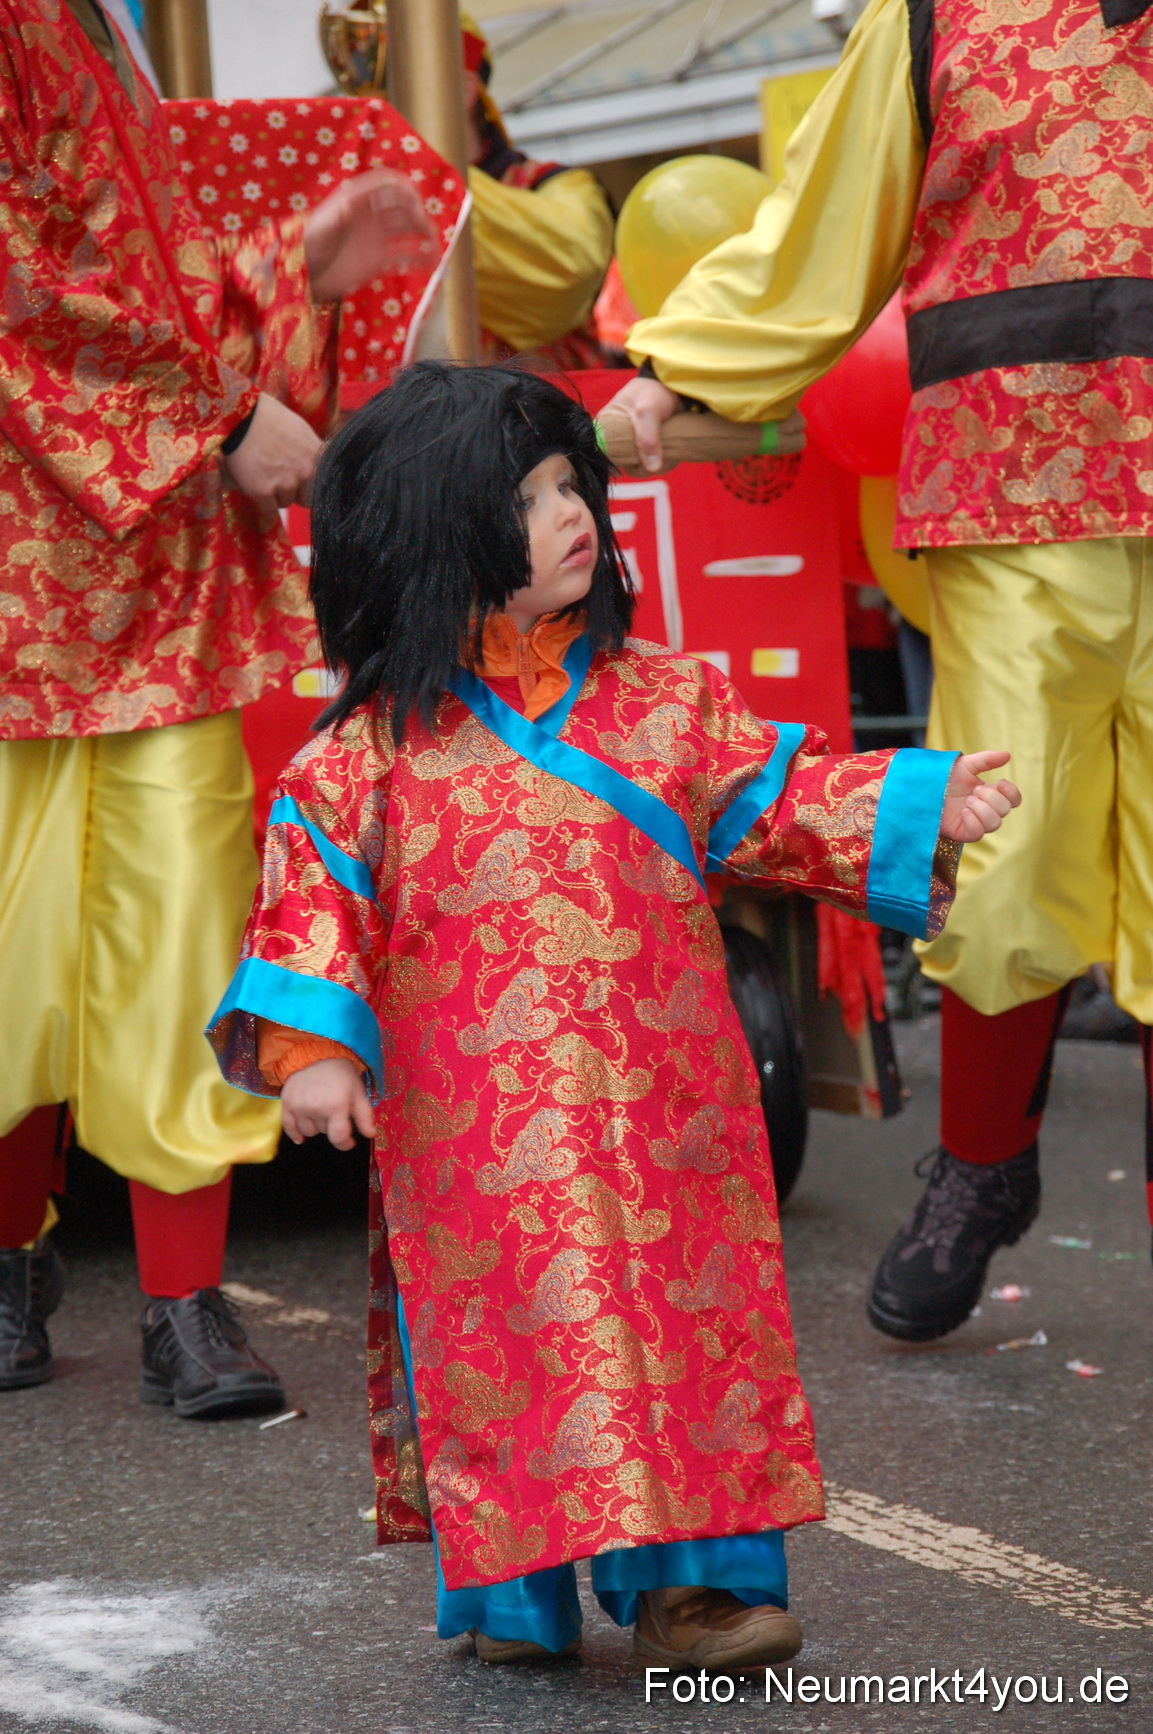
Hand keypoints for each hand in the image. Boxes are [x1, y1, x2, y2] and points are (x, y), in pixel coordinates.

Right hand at [220, 392, 321, 510]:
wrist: (241, 416)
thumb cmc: (270, 417)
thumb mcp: (302, 431)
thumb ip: (312, 453)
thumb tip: (316, 468)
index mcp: (318, 458)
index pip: (323, 486)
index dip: (310, 486)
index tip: (302, 483)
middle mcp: (306, 473)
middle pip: (306, 500)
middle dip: (295, 493)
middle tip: (280, 480)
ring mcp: (286, 483)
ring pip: (285, 503)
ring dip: (275, 495)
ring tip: (263, 475)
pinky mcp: (263, 492)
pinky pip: (269, 511)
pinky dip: (262, 504)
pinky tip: (255, 488)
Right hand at [280, 1058, 374, 1150]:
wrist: (316, 1053)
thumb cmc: (341, 1073)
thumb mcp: (358, 1091)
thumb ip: (365, 1116)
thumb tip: (370, 1135)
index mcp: (336, 1106)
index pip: (339, 1137)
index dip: (345, 1143)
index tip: (349, 1142)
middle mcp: (315, 1109)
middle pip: (325, 1132)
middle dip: (332, 1124)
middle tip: (334, 1108)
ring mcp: (299, 1107)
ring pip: (309, 1131)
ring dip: (316, 1126)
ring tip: (320, 1109)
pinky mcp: (286, 1104)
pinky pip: (289, 1127)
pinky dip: (295, 1133)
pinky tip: (300, 1138)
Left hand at [304, 168, 437, 302]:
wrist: (306, 274)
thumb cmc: (308, 246)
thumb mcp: (319, 229)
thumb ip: (335, 217)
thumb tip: (349, 205)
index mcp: (359, 200)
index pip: (387, 184)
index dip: (404, 189)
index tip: (416, 203)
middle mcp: (372, 215)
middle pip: (403, 207)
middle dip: (418, 215)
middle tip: (426, 229)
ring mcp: (377, 237)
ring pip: (408, 230)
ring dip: (425, 236)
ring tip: (437, 249)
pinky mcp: (379, 259)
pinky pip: (405, 256)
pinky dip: (420, 259)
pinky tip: (432, 265)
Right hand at [602, 374, 680, 473]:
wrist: (674, 386)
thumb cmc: (653, 392)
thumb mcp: (648, 411)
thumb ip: (648, 438)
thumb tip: (653, 468)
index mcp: (606, 428)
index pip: (607, 455)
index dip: (624, 461)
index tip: (640, 461)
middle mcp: (617, 438)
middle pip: (627, 464)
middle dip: (646, 466)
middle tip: (662, 459)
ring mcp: (633, 444)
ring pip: (642, 467)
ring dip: (658, 465)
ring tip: (671, 454)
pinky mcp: (648, 447)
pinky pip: (652, 464)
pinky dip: (664, 463)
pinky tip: (673, 454)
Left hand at [940, 750, 1021, 842]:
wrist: (922, 788)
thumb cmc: (943, 777)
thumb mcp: (965, 764)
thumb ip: (986, 759)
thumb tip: (1008, 755)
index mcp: (989, 794)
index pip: (1013, 800)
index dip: (1011, 793)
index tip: (999, 782)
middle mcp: (985, 810)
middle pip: (1005, 810)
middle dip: (991, 798)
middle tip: (974, 790)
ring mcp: (975, 823)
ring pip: (994, 824)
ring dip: (982, 809)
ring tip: (967, 801)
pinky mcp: (963, 833)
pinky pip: (978, 834)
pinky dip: (973, 821)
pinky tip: (963, 812)